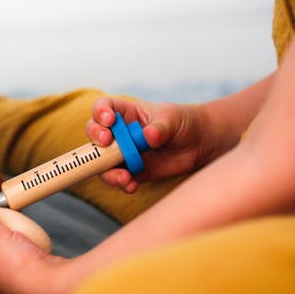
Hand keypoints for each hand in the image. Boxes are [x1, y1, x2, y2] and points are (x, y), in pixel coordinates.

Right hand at [85, 97, 209, 192]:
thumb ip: (160, 127)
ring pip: (103, 161)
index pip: (103, 108)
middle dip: (96, 139)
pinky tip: (132, 185)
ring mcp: (123, 153)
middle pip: (95, 134)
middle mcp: (119, 133)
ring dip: (108, 170)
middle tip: (106, 143)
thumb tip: (148, 137)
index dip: (100, 113)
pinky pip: (120, 179)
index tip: (109, 120)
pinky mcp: (132, 171)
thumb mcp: (173, 119)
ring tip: (123, 177)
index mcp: (126, 113)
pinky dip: (122, 184)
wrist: (199, 145)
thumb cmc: (183, 122)